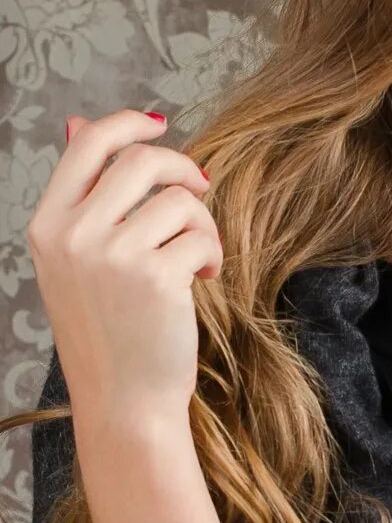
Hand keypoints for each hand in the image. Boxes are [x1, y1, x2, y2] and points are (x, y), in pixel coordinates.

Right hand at [27, 109, 221, 422]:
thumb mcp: (75, 259)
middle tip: (199, 192)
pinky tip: (202, 280)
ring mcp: (112, 256)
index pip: (89, 145)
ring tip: (198, 255)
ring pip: (178, 199)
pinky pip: (201, 236)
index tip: (160, 124)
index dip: (129, 123)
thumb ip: (81, 195)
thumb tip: (77, 122)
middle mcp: (73, 236)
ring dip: (202, 223)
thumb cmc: (107, 329)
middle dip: (182, 170)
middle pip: (141, 159)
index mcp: (48, 225)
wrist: (123, 400)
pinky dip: (212, 255)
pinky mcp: (155, 277)